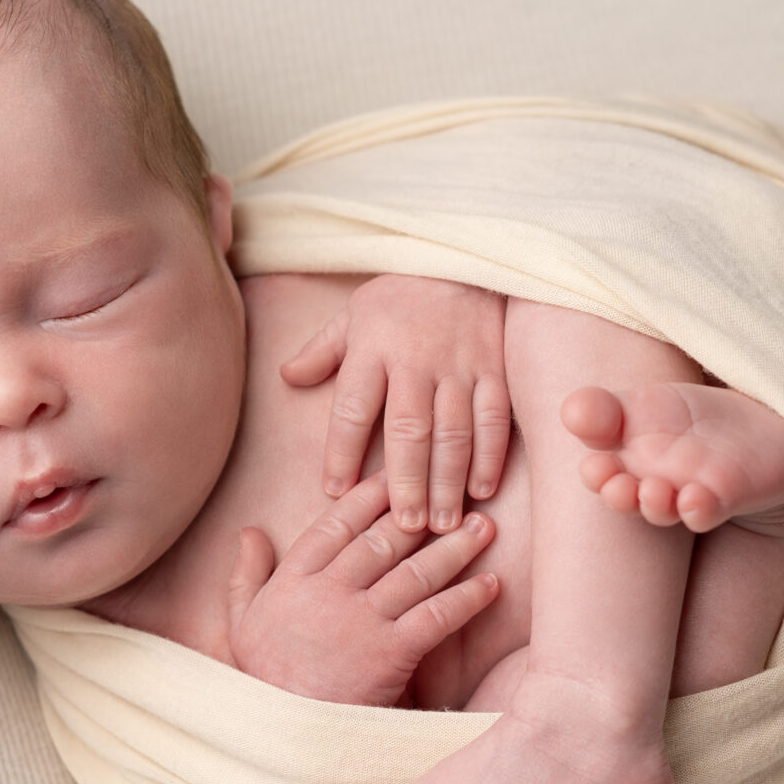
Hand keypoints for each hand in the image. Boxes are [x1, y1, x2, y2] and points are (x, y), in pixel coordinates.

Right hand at [226, 474, 500, 706]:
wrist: (282, 740)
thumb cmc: (264, 683)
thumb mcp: (240, 625)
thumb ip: (246, 576)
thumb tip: (248, 532)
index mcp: (292, 580)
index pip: (336, 523)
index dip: (370, 497)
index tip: (397, 477)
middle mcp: (326, 592)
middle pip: (382, 539)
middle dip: (422, 512)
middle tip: (457, 492)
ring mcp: (358, 621)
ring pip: (414, 571)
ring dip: (454, 547)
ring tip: (484, 527)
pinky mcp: (389, 654)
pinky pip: (435, 616)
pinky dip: (466, 598)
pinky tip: (491, 585)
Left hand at [278, 275, 510, 532]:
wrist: (465, 257)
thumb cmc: (402, 294)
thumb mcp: (354, 314)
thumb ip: (323, 350)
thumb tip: (288, 377)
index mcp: (373, 349)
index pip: (352, 408)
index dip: (342, 451)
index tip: (334, 491)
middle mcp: (416, 361)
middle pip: (408, 429)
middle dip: (406, 481)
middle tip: (404, 526)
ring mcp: (460, 366)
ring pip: (454, 431)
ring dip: (448, 481)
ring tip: (442, 523)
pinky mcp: (495, 368)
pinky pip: (494, 417)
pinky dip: (491, 455)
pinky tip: (482, 490)